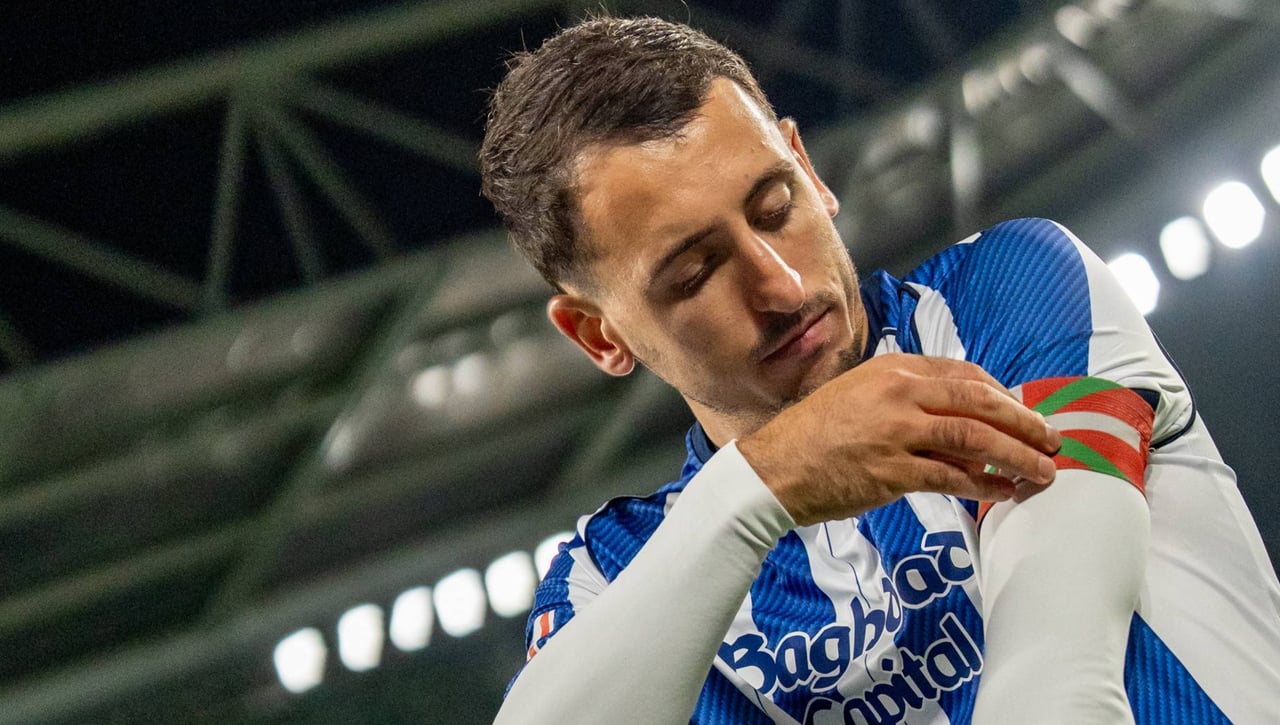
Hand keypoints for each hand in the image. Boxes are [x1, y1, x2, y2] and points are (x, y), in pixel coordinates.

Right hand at [737, 354, 1060, 525]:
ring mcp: (897, 432)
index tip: (1022, 411)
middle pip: (980, 402)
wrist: (773, 468)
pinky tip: (1002, 493)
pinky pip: (953, 478)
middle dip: (1024, 422)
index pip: (964, 373)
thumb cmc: (812, 435)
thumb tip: (951, 413)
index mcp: (892, 369)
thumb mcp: (856, 395)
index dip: (1003, 393)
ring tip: (1042, 471)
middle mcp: (899, 394)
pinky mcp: (893, 472)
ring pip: (975, 440)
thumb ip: (901, 396)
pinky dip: (984, 486)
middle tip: (1053, 439)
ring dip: (1016, 457)